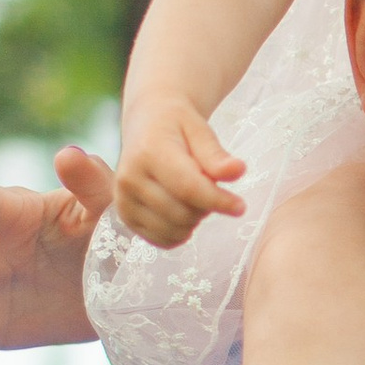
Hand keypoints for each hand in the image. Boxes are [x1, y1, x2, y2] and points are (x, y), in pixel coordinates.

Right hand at [114, 95, 247, 246]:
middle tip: (209, 187)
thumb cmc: (177, 125)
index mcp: (148, 152)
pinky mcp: (126, 216)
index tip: (241, 207)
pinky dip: (180, 233)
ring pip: (174, 229)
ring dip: (194, 220)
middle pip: (182, 213)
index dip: (217, 201)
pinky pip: (162, 240)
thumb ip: (216, 155)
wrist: (146, 124)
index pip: (187, 188)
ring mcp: (123, 200)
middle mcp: (130, 179)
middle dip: (206, 206)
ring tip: (193, 196)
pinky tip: (183, 212)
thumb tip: (238, 171)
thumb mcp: (199, 130)